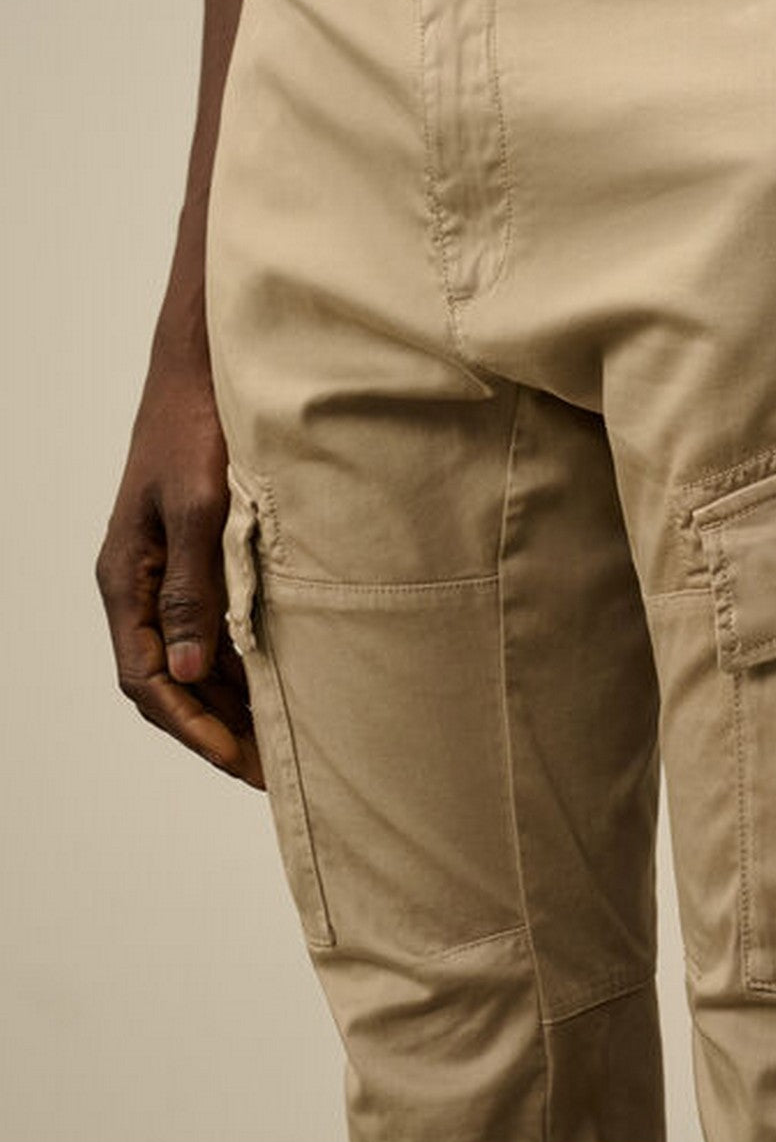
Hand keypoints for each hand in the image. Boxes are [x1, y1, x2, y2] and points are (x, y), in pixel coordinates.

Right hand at [96, 342, 263, 787]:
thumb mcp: (195, 506)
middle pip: (171, 680)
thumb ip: (192, 588)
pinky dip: (243, 662)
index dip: (192, 727)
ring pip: (195, 660)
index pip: (148, 678)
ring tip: (282, 745)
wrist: (207, 368)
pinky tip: (282, 685)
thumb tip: (189, 672)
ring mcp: (171, 573)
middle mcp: (143, 584)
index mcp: (127, 578)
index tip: (239, 762)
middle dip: (216, 730)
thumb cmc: (196, 426)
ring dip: (233, 703)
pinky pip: (215, 627)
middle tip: (271, 773)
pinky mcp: (202, 558)